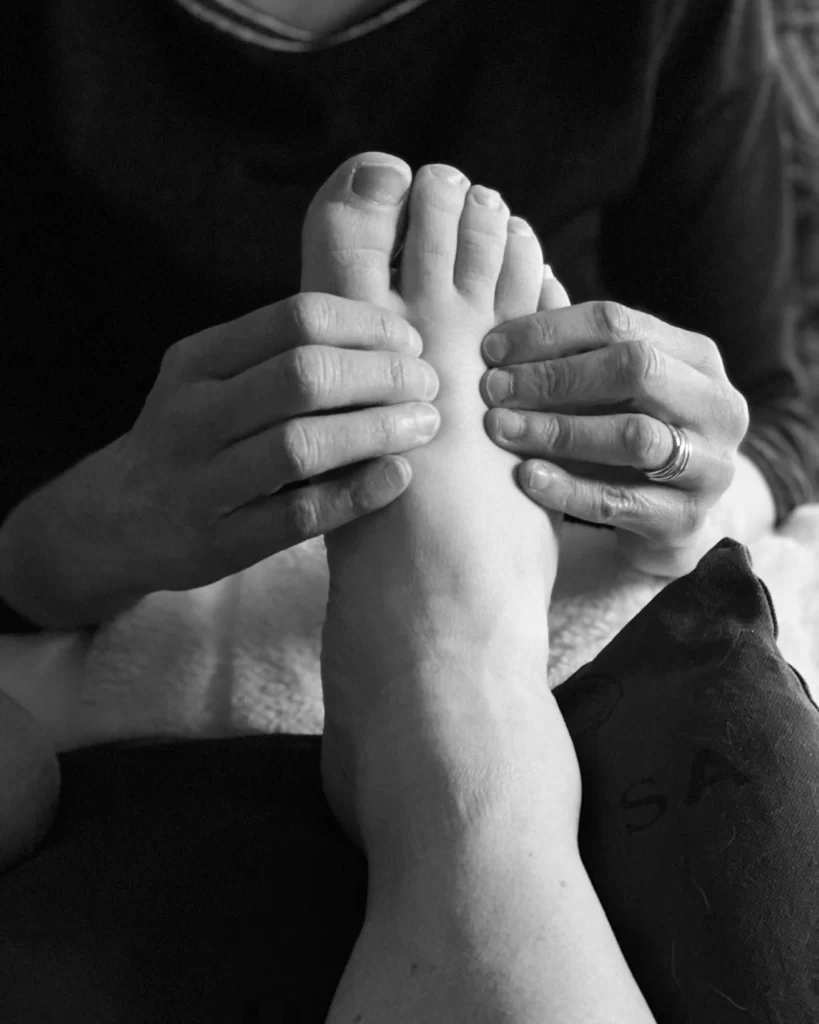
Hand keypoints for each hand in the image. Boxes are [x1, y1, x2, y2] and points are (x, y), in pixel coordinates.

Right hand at [91, 292, 440, 595]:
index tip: (409, 339)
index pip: (295, 318)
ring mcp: (200, 483)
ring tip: (425, 424)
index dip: (366, 324)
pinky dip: (357, 492)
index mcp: (197, 361)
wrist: (113, 521)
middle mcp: (192, 415)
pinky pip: (299, 514)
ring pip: (302, 445)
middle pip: (304, 376)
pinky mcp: (218, 543)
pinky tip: (398, 476)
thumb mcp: (209, 381)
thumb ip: (276, 357)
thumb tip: (386, 335)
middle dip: (383, 374)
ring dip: (377, 430)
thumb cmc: (190, 439)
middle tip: (428, 383)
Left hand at [479, 279, 749, 576]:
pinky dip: (569, 488)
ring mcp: (711, 465)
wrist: (670, 522)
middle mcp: (717, 404)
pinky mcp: (688, 520)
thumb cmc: (626, 438)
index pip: (619, 322)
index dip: (549, 331)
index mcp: (696, 356)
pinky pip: (622, 502)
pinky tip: (526, 477)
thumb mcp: (610, 391)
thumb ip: (577, 345)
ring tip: (500, 430)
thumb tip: (531, 277)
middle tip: (491, 390)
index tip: (490, 349)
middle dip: (554, 377)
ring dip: (559, 430)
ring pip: (634, 437)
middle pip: (637, 369)